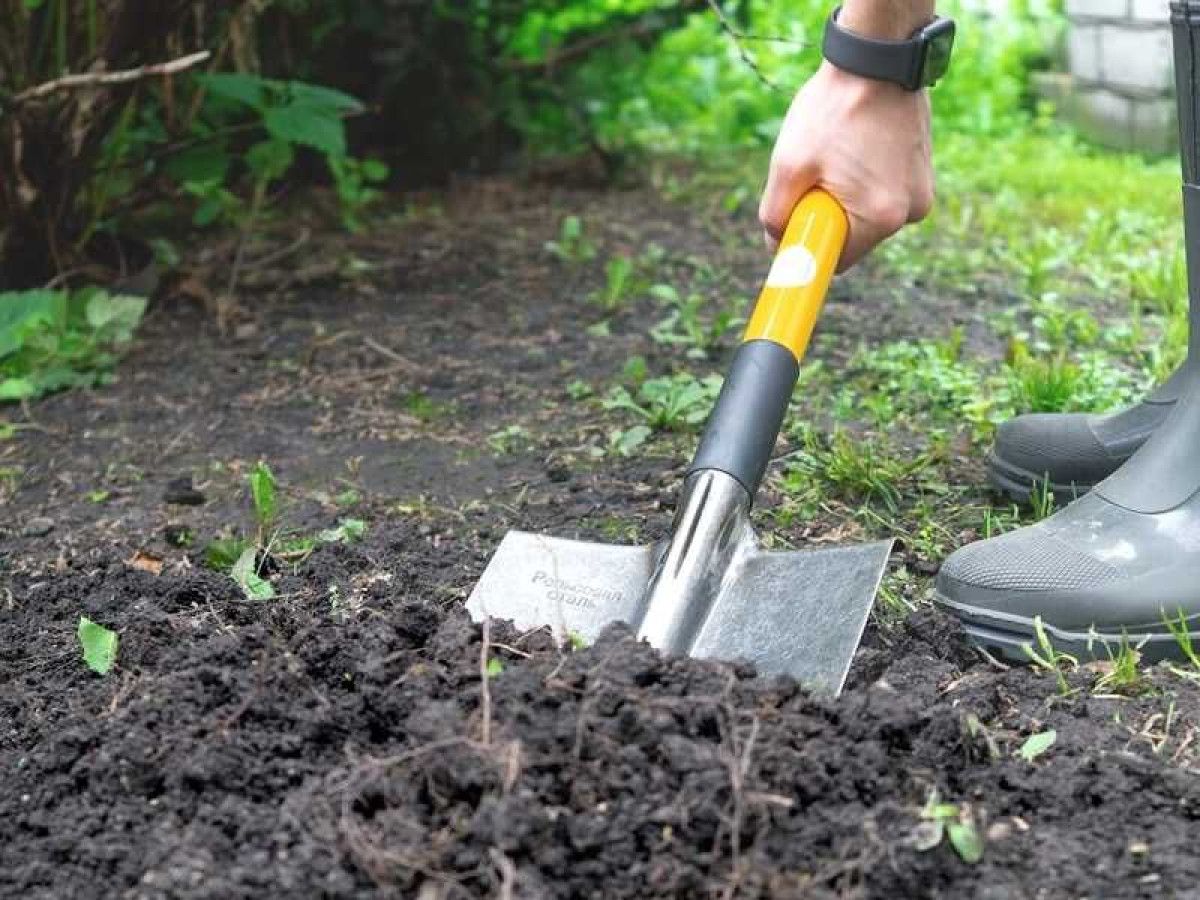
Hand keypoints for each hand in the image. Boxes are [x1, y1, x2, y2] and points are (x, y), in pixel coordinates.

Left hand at [759, 61, 933, 270]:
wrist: (877, 59)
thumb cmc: (833, 110)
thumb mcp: (789, 164)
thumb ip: (776, 213)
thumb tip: (774, 244)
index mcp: (881, 217)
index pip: (838, 261)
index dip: (811, 248)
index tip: (794, 231)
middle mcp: (910, 212)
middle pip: (854, 237)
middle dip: (827, 216)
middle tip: (812, 179)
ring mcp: (921, 191)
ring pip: (868, 213)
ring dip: (845, 196)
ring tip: (836, 155)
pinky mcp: (923, 173)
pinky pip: (884, 192)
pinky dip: (864, 180)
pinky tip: (855, 148)